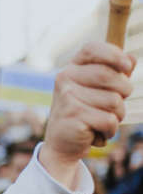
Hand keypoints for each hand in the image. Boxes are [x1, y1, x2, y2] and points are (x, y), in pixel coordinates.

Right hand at [41, 42, 134, 187]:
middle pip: (108, 76)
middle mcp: (65, 78)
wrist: (62, 145)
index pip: (92, 48)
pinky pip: (109, 120)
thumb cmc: (84, 114)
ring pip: (114, 101)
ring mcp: (67, 96)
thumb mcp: (98, 92)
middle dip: (124, 91)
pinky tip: (97, 134)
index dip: (113, 54)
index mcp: (72, 68)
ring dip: (117, 116)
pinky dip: (110, 130)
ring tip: (103, 123)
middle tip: (117, 106)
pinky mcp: (73, 114)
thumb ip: (114, 74)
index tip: (127, 67)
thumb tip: (131, 59)